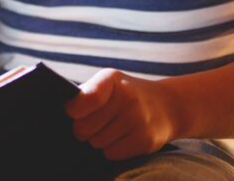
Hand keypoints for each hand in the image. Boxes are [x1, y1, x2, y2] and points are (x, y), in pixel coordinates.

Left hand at [66, 68, 180, 160]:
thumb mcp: (109, 83)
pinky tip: (123, 137)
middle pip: (83, 128)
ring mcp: (138, 119)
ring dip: (99, 140)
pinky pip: (111, 153)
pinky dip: (112, 149)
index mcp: (111, 79)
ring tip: (113, 128)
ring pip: (96, 143)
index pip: (83, 101)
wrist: (168, 105)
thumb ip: (86, 94)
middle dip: (84, 129)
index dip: (73, 111)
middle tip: (95, 123)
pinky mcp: (145, 140)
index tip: (74, 112)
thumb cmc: (127, 95)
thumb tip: (65, 113)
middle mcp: (127, 97)